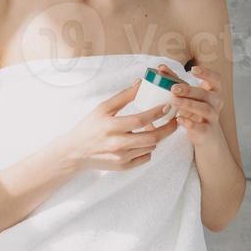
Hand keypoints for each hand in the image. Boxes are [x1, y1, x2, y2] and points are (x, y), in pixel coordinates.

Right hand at [63, 76, 181, 172]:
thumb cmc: (90, 127)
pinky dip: (148, 149)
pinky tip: (142, 141)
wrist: (76, 152)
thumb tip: (141, 83)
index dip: (156, 113)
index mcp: (111, 126)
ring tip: (154, 128)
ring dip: (156, 137)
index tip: (167, 106)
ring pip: (150, 147)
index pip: (140, 120)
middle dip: (168, 128)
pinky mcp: (123, 167)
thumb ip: (123, 96)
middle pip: (152, 137)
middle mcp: (117, 144)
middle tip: (175, 120)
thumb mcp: (103, 108)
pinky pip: (145, 157)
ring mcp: (121, 157)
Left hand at [157, 62, 223, 148]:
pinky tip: (179, 119)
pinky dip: (190, 123)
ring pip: (205, 109)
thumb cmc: (194, 110)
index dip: (206, 73)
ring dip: (188, 104)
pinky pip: (201, 127)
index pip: (216, 78)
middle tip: (173, 88)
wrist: (205, 134)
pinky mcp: (207, 131)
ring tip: (174, 101)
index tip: (192, 69)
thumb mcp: (187, 95)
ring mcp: (213, 117)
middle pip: (206, 94)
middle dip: (189, 90)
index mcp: (213, 91)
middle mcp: (216, 103)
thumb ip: (174, 80)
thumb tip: (160, 68)